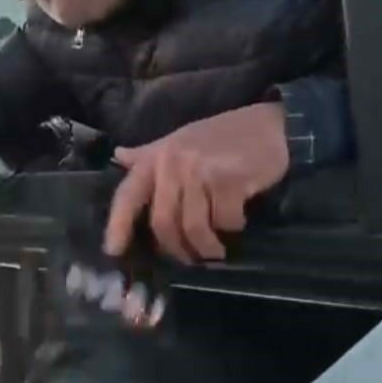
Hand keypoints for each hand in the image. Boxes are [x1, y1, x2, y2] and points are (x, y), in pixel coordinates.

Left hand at [104, 102, 289, 263]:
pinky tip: (237, 223)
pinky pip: (224, 222)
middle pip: (163, 223)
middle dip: (176, 249)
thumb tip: (119, 156)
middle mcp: (172, 164)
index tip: (113, 252)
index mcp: (156, 157)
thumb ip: (148, 155)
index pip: (127, 195)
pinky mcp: (229, 181)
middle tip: (190, 259)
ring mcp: (200, 172)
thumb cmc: (220, 135)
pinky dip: (232, 229)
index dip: (117, 226)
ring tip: (214, 252)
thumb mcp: (178, 141)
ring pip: (194, 228)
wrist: (268, 123)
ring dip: (205, 248)